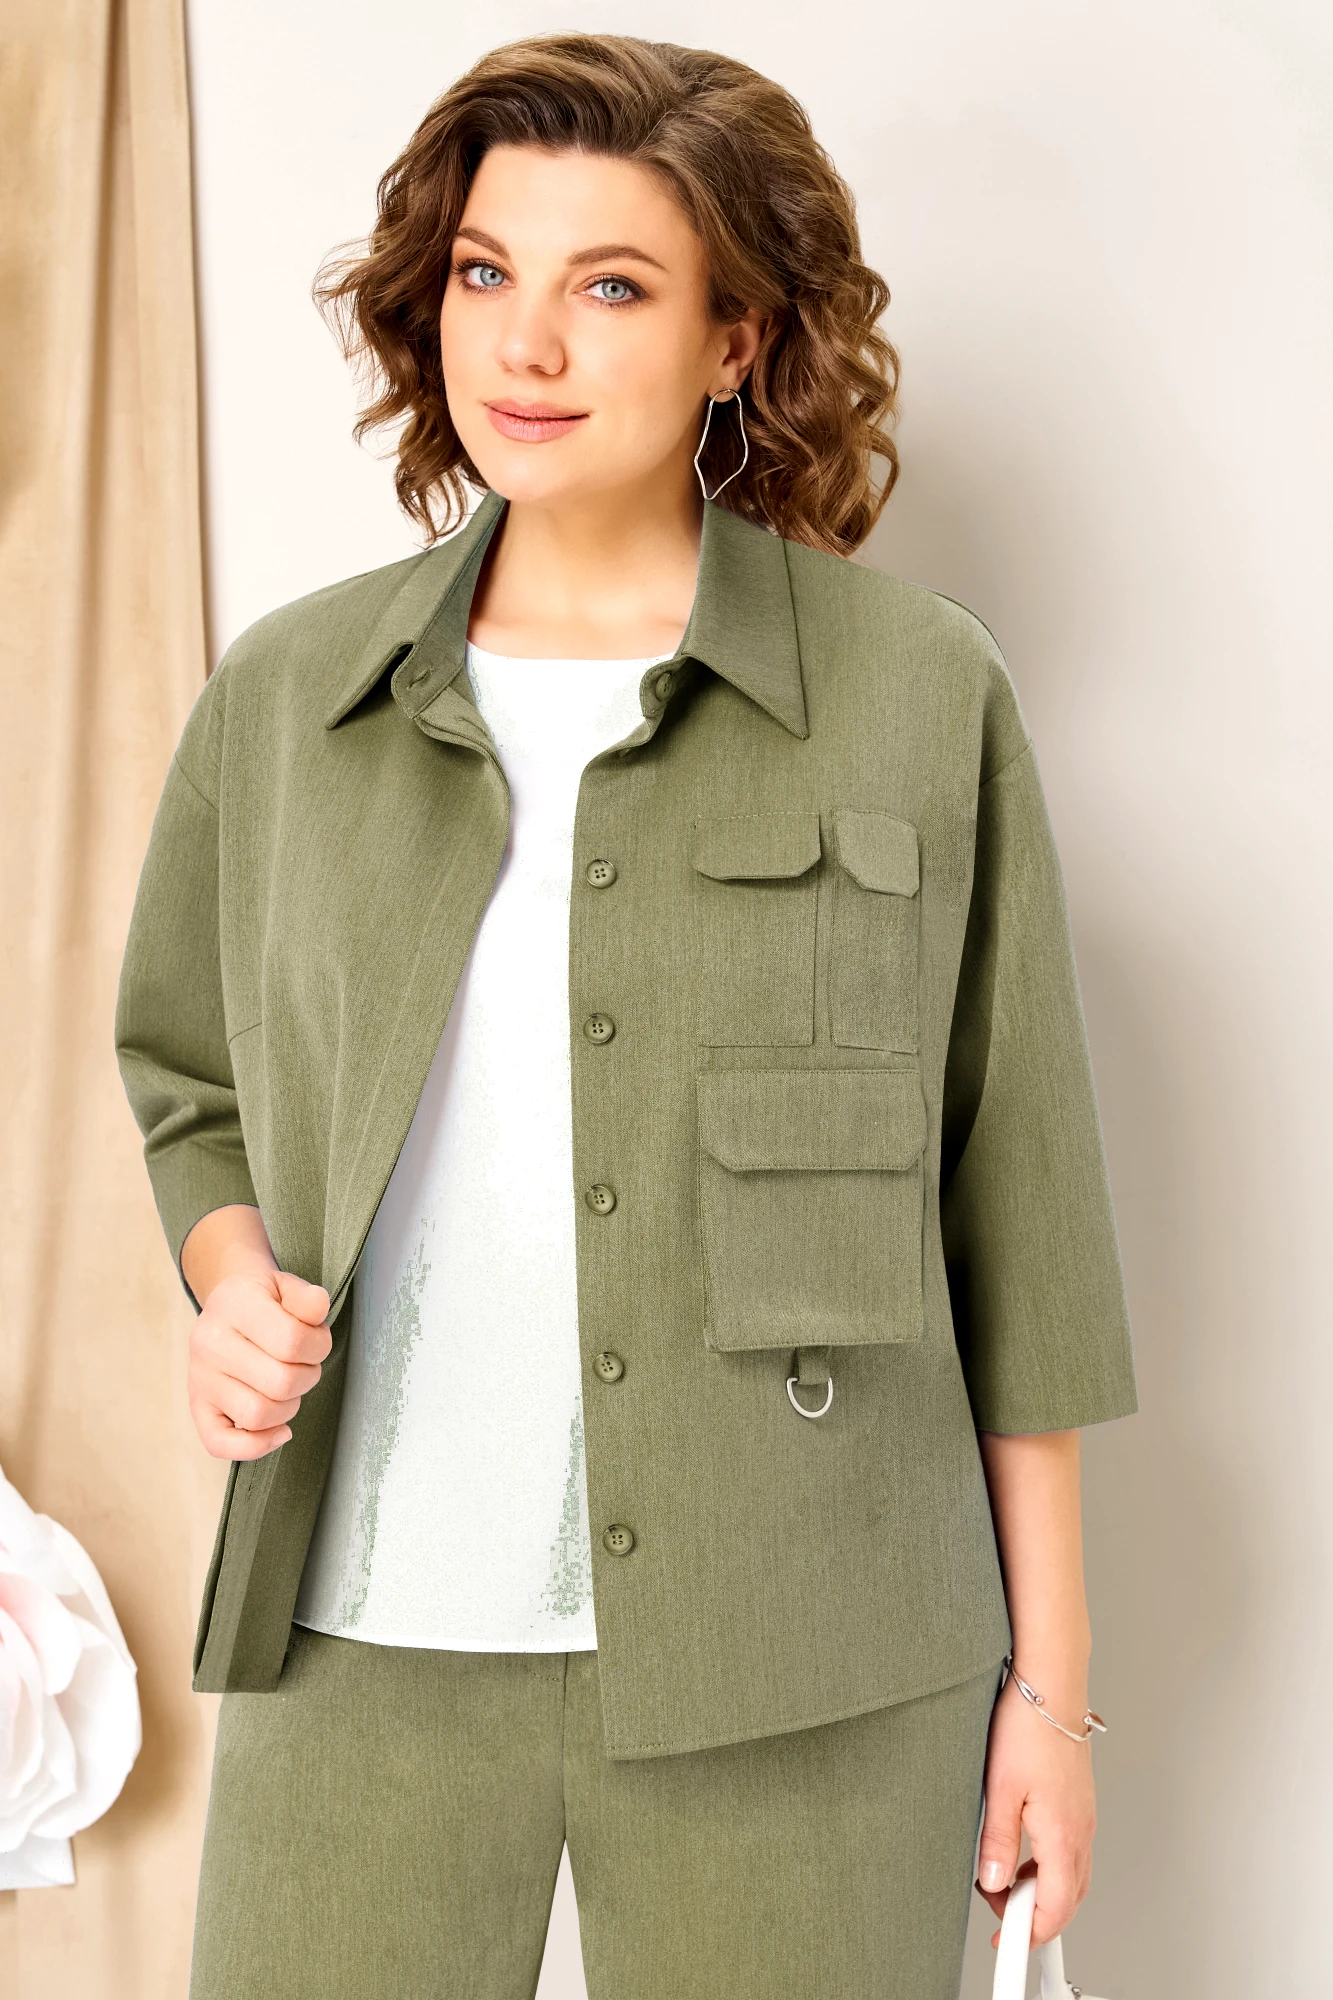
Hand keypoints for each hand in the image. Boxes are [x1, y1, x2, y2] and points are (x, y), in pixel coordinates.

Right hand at [188, 1264, 331, 1459]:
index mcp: (233, 1306)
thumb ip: (308, 1298)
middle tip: (304, 1365)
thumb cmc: (264, 1300)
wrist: (227, 1303)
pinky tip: (279, 1430)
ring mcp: (200, 1378)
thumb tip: (318, 1306)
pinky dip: (257, 1446)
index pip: (292, 1341)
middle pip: (281, 1383)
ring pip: (258, 1415)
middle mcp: (209, 1342)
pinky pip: (221, 1444)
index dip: (319, 1346)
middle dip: (307, 1377)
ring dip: (288, 1407)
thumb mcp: (288, 1286)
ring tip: (288, 1387)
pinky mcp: (197, 1406)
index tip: (317, 1341)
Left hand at [974, 1670, 1096, 1948]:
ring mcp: (1083, 1815)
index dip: (1029, 1933)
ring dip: (1042, 1890)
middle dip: (1036, 1917)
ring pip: (1071, 1875)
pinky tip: (1022, 1852)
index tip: (1006, 1945)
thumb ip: (998, 1842)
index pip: (1054, 1907)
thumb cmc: (1027, 1726)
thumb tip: (994, 1881)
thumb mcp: (999, 1788)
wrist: (1050, 1684)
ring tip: (1003, 1882)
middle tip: (1000, 1915)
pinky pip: (1071, 1850)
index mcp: (1064, 1834)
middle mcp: (1081, 1829)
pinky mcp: (1079, 1801)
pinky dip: (1049, 1866)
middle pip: (1068, 1898)